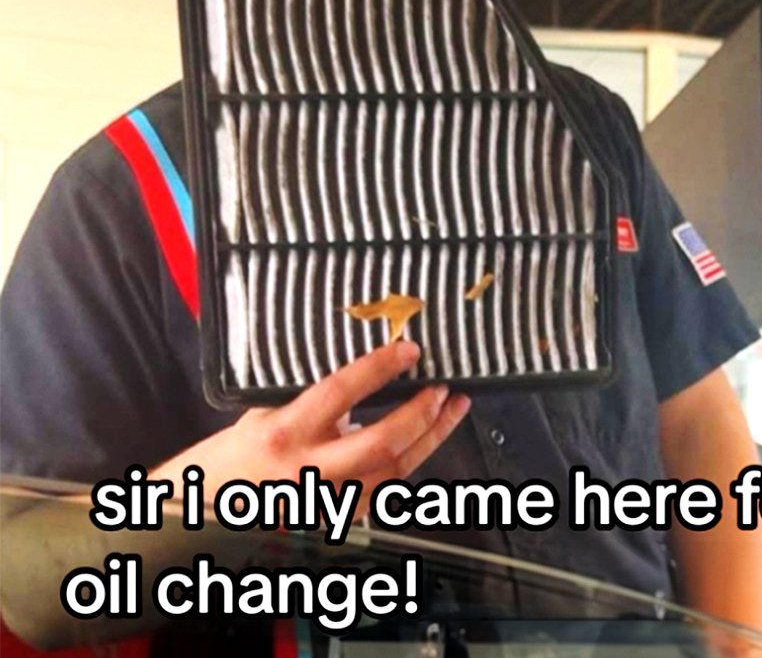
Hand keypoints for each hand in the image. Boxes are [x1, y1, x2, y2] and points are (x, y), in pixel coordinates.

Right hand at [155, 341, 470, 506]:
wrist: (198, 517)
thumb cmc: (225, 462)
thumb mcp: (259, 417)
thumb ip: (308, 402)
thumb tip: (358, 379)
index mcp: (284, 434)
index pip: (340, 393)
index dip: (379, 368)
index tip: (408, 350)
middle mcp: (309, 471)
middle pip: (383, 443)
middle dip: (423, 415)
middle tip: (445, 389)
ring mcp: (326, 501)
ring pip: (396, 471)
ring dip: (431, 439)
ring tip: (453, 410)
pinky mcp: (337, 520)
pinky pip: (385, 490)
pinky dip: (409, 463)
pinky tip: (425, 442)